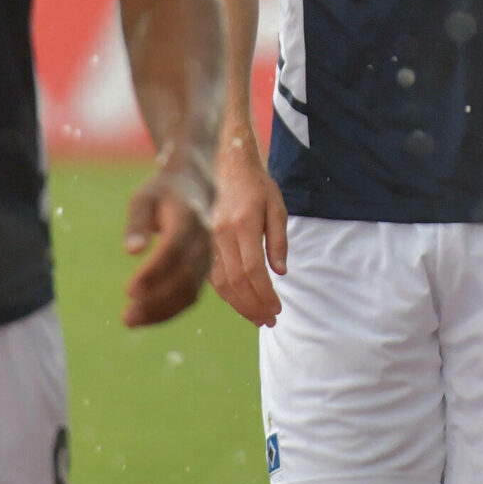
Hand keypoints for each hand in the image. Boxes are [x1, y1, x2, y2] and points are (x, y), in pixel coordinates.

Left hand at [121, 161, 214, 328]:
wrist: (194, 189)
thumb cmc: (161, 194)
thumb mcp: (143, 200)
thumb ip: (136, 224)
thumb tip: (131, 251)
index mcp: (188, 218)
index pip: (172, 250)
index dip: (153, 273)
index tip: (128, 291)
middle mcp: (203, 240)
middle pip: (183, 276)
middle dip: (156, 300)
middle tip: (127, 317)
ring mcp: (208, 256)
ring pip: (190, 291)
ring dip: (162, 311)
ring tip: (131, 321)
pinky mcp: (205, 269)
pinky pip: (191, 295)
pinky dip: (170, 310)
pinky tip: (147, 317)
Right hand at [208, 127, 287, 326]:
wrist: (225, 163)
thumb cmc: (256, 185)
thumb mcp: (276, 206)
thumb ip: (279, 240)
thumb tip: (280, 273)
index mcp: (243, 224)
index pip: (253, 270)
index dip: (264, 295)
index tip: (277, 309)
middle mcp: (221, 234)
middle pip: (236, 281)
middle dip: (253, 306)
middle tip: (269, 320)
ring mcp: (208, 238)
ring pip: (221, 282)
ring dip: (239, 304)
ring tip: (257, 317)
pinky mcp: (202, 242)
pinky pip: (212, 275)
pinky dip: (226, 293)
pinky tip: (240, 301)